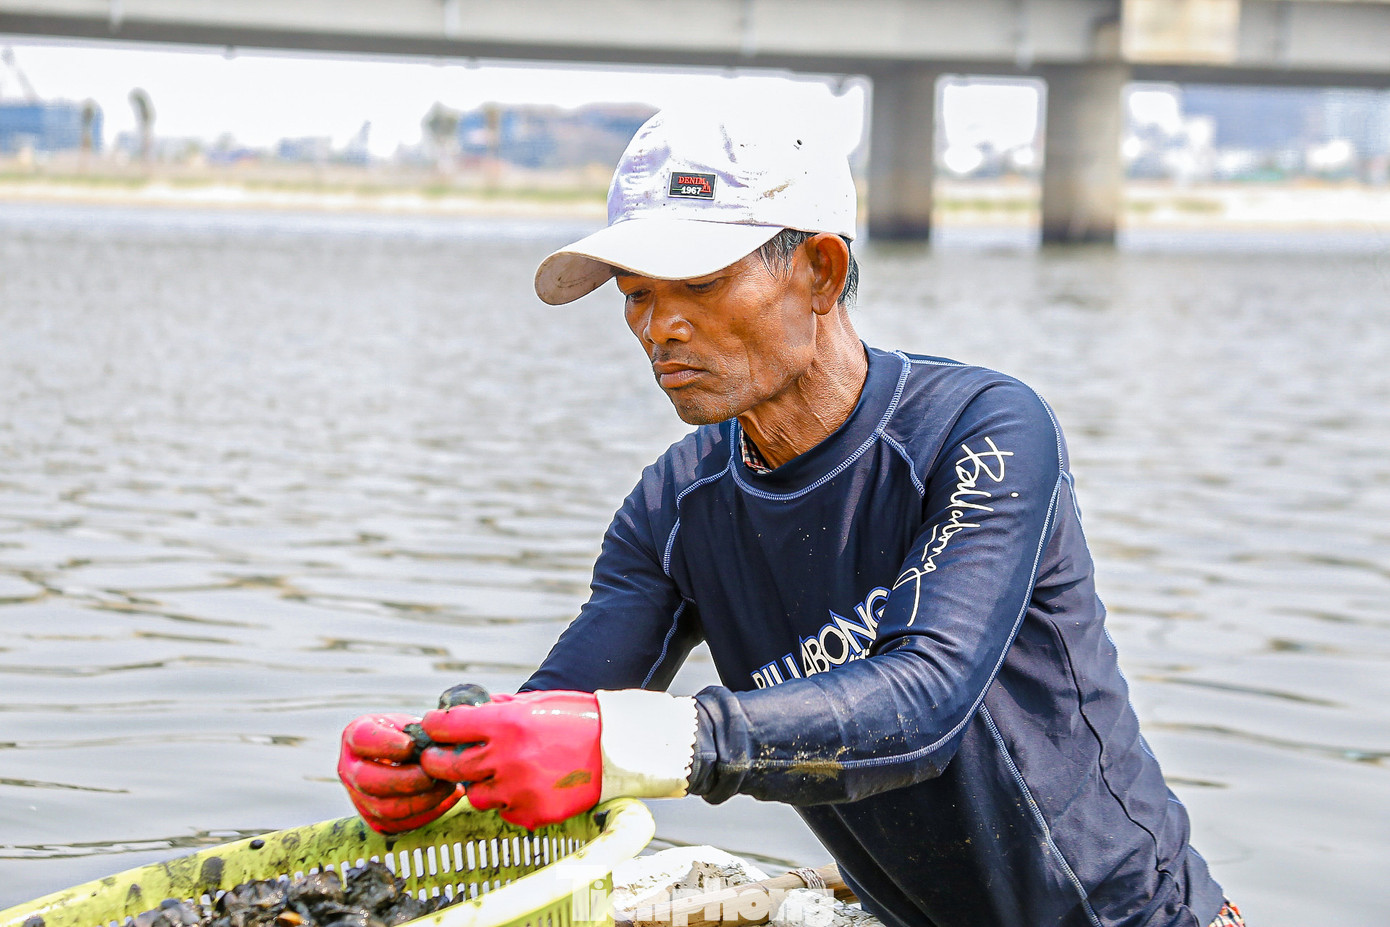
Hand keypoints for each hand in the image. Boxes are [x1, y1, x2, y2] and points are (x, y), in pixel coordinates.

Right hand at [338, 712, 462, 832]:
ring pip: (384, 808)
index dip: (385, 744)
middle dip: (404, 780)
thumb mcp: (408, 724)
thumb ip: (419, 731)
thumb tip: (441, 746)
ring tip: (447, 786)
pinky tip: (450, 798)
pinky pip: (399, 824)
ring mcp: (358, 797)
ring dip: (421, 801)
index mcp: (355, 736)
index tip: (410, 746)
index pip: (361, 738)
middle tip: (432, 775)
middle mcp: (349, 769)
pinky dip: (429, 813)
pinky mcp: (374, 819)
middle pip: (367, 780)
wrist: (399, 756)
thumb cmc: (406, 735)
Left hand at [419, 691, 601, 830]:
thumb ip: (499, 708)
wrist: (618, 750)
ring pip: (475, 795)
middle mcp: (508, 757)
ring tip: (494, 774)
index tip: (431, 726)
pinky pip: (504, 812)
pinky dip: (508, 802)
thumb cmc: (577, 719)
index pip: (450, 726)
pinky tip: (523, 788)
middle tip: (437, 759)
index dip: (435, 726)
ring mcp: (519, 789)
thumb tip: (467, 710)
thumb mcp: (537, 702)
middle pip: (450, 767)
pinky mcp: (533, 813)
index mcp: (508, 723)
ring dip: (478, 785)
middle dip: (437, 762)